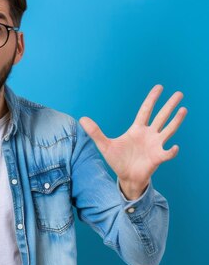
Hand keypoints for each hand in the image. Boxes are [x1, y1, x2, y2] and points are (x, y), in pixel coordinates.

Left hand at [79, 85, 186, 199]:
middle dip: (169, 105)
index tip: (159, 87)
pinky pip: (167, 153)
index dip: (152, 99)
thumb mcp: (105, 145)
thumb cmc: (118, 160)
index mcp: (137, 129)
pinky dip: (171, 150)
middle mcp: (149, 134)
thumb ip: (95, 132)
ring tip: (183, 110)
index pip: (146, 110)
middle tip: (179, 93)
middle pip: (161, 116)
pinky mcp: (158, 157)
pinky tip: (174, 147)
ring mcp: (155, 145)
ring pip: (168, 130)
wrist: (126, 177)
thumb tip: (82, 118)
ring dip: (176, 121)